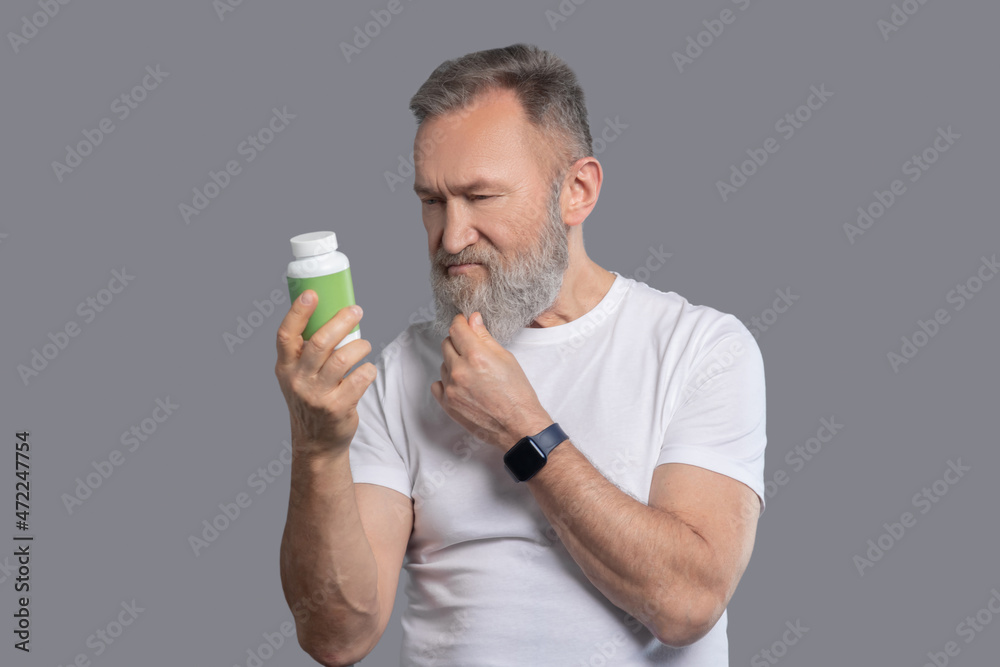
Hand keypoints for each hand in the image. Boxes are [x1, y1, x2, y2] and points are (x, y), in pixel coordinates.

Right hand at [274, 291, 375, 458]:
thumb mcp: (297, 376)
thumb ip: (306, 351)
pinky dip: (368, 370)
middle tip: (356, 311)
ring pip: (343, 359)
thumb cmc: (311, 399)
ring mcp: (317, 395)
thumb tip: (332, 314)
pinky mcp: (337, 408)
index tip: (312, 294)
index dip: (298, 312)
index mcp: (285, 367)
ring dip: (360, 346)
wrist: (316, 442)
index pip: (286, 334)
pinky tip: (367, 370)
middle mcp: (297, 380)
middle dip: (341, 321)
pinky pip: (360, 379)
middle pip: (320, 343)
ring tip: (364, 345)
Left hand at [431, 312, 551, 449]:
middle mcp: (459, 370)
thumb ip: (485, 337)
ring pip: (443, 364)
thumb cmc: (517, 393)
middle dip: (457, 342)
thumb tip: (473, 319)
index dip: (460, 322)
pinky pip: (438, 384)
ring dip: (453, 363)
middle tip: (471, 349)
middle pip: (446, 344)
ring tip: (473, 373)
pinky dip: (447, 381)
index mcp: (476, 355)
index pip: (457, 329)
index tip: (463, 322)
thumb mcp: (506, 358)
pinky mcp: (447, 404)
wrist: (517, 425)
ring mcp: (451, 388)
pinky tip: (462, 385)